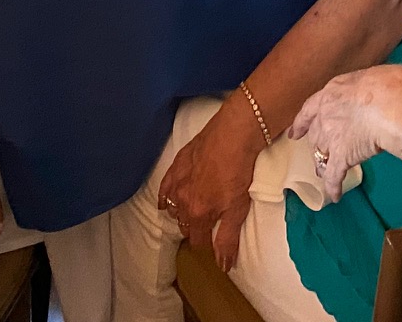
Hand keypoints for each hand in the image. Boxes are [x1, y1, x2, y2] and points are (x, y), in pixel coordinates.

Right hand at [159, 99, 261, 269]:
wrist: (233, 135)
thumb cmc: (238, 172)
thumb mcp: (238, 210)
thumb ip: (227, 240)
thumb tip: (222, 266)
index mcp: (197, 214)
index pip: (196, 239)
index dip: (204, 244)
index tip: (210, 245)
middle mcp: (182, 200)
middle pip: (183, 224)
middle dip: (192, 229)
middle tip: (203, 228)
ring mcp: (177, 181)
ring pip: (172, 207)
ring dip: (179, 214)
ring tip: (189, 214)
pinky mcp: (177, 164)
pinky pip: (164, 187)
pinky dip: (164, 197)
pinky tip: (164, 202)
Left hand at [289, 64, 401, 201]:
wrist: (393, 107)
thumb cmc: (391, 85)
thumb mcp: (376, 75)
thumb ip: (368, 86)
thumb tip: (377, 91)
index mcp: (332, 92)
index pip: (311, 108)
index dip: (302, 122)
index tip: (294, 133)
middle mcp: (325, 115)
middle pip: (315, 133)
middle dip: (316, 144)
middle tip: (317, 154)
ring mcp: (331, 137)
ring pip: (320, 154)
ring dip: (321, 164)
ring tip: (322, 174)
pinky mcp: (341, 157)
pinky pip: (333, 176)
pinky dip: (333, 187)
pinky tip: (334, 195)